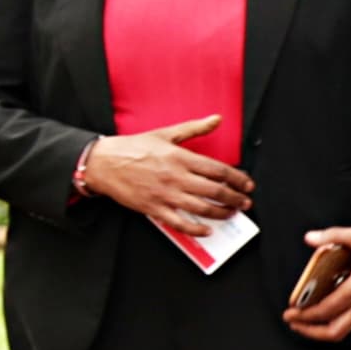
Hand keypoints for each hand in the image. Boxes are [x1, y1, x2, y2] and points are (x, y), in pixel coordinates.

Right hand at [85, 115, 250, 228]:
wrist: (103, 162)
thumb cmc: (133, 148)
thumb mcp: (165, 134)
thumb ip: (194, 128)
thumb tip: (217, 119)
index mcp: (181, 157)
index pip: (219, 170)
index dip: (238, 179)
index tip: (247, 185)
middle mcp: (176, 177)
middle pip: (215, 190)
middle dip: (235, 198)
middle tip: (245, 202)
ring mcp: (165, 194)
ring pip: (202, 208)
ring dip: (221, 213)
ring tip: (231, 213)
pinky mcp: (154, 208)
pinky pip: (179, 223)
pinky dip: (196, 229)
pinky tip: (208, 230)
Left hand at [284, 227, 350, 342]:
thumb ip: (333, 236)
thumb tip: (311, 238)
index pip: (325, 311)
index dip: (304, 314)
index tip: (290, 311)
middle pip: (333, 332)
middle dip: (309, 331)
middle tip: (294, 323)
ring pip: (344, 329)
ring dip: (323, 328)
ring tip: (308, 319)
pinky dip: (337, 320)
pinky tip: (330, 310)